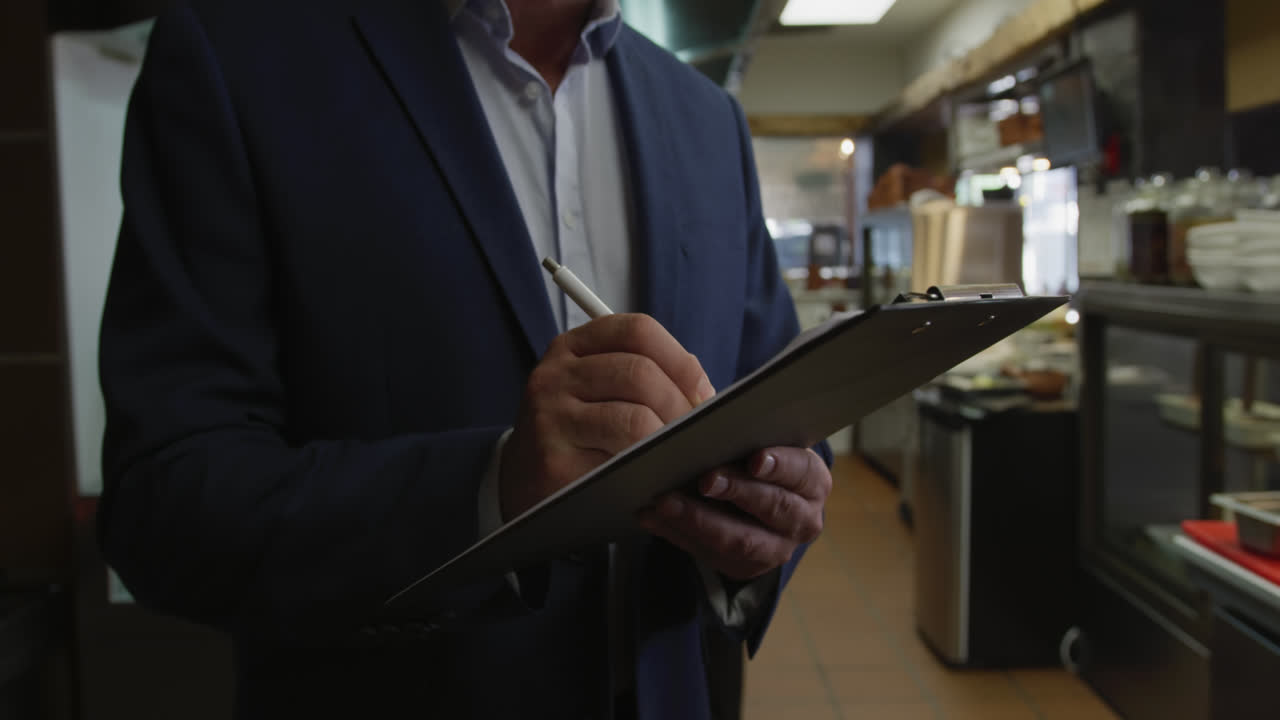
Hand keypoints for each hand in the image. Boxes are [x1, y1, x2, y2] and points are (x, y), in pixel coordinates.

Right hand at [501, 314, 713, 521]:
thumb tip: (704, 393)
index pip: (637, 330)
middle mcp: (555, 374)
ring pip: (635, 417)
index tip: (702, 392)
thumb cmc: (574, 433)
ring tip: (678, 452)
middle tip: (697, 432)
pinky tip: (653, 471)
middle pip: (640, 372)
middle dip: (682, 405)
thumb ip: (641, 378)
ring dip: (669, 438)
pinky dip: (649, 464)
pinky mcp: (554, 459)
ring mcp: (550, 416)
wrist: (519, 480)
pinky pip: (620, 458)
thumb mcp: (595, 390)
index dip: (681, 360)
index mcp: (572, 347)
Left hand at [638, 447, 829, 580]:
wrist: (757, 502)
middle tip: (704, 479)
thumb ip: (744, 432)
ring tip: (665, 501)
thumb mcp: (762, 442)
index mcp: (812, 482)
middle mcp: (803, 519)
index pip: (802, 472)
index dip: (779, 465)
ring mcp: (776, 549)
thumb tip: (703, 408)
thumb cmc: (756, 458)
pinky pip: (709, 554)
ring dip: (698, 519)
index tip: (754, 459)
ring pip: (739, 539)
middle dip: (735, 491)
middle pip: (772, 506)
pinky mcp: (744, 567)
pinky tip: (651, 515)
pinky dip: (676, 532)